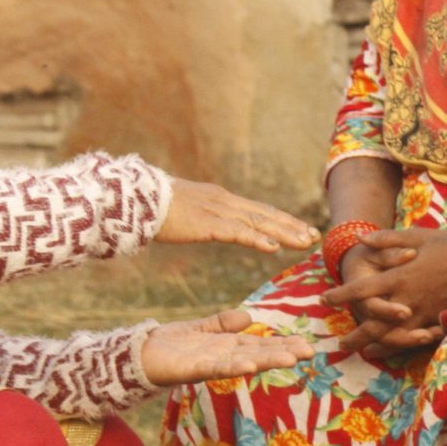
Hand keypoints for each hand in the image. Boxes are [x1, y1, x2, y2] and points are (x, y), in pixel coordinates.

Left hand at [140, 310, 321, 386]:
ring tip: (290, 359)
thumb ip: (222, 323)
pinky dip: (232, 367)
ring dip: (266, 362)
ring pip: (242, 363)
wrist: (138, 356)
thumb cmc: (170, 345)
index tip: (306, 344)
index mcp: (226, 348)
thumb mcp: (201, 329)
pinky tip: (249, 366)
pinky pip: (214, 368)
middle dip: (283, 353)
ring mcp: (208, 366)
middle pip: (257, 355)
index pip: (259, 345)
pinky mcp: (190, 370)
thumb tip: (249, 317)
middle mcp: (222, 359)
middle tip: (309, 351)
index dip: (282, 345)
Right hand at [157, 180, 318, 253]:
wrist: (133, 198)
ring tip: (305, 242)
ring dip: (284, 233)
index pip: (257, 210)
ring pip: (258, 223)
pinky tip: (273, 247)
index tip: (301, 228)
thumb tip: (205, 224)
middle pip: (265, 215)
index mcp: (219, 199)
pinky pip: (237, 233)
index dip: (281, 220)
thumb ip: (200, 217)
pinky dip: (257, 239)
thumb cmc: (152, 207)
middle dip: (291, 226)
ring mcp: (217, 211)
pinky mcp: (206, 223)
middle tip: (313, 236)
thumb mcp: (184, 211)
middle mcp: (224, 202)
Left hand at [324, 227, 446, 357]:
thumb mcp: (415, 236)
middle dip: (355, 335)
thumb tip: (360, 240)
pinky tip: (396, 349)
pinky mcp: (438, 318)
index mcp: (398, 275)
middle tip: (340, 344)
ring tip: (364, 352)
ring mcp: (424, 311)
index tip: (325, 300)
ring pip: (394, 336)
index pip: (362, 290)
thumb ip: (386, 240)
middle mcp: (408, 297)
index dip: (341, 296)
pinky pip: (417, 337)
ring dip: (377, 345)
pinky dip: (404, 345)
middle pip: (374, 322)